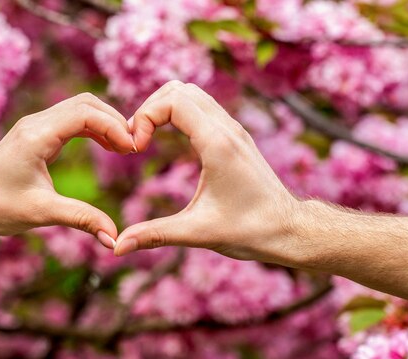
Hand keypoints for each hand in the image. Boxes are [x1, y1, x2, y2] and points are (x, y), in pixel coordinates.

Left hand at [0, 93, 134, 247]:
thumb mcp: (41, 213)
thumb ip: (81, 219)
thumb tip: (114, 238)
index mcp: (36, 136)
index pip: (85, 114)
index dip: (114, 126)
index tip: (133, 149)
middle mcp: (35, 123)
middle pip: (86, 103)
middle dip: (114, 120)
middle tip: (134, 146)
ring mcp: (34, 125)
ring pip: (79, 107)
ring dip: (105, 122)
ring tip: (124, 147)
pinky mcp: (35, 133)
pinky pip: (71, 119)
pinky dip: (93, 128)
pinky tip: (106, 146)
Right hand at [114, 81, 300, 265]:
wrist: (289, 230)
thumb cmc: (250, 231)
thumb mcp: (198, 232)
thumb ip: (155, 235)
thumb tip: (117, 247)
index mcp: (218, 144)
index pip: (173, 101)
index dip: (145, 116)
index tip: (136, 148)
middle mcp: (227, 129)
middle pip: (178, 89)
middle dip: (149, 108)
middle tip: (136, 141)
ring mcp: (233, 129)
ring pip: (191, 93)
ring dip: (163, 107)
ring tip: (147, 138)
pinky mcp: (235, 136)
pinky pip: (201, 107)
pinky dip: (178, 113)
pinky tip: (167, 141)